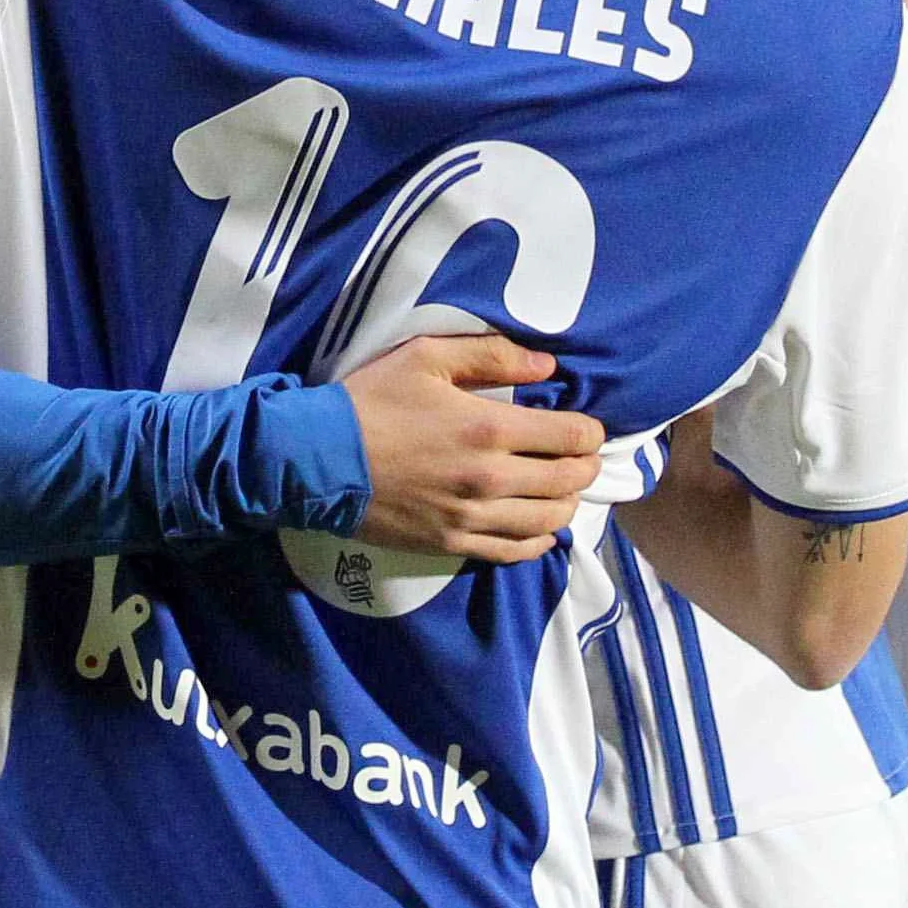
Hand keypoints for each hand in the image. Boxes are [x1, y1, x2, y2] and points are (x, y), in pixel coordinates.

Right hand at [343, 335, 604, 563]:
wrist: (316, 460)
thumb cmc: (371, 401)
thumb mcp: (426, 358)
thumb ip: (492, 355)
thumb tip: (547, 364)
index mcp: (489, 428)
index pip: (572, 437)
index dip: (590, 431)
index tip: (585, 426)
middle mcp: (490, 479)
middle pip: (569, 481)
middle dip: (584, 466)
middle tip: (579, 455)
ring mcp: (472, 518)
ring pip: (550, 520)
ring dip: (566, 503)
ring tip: (559, 487)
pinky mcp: (453, 544)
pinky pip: (515, 552)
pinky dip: (538, 540)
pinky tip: (538, 525)